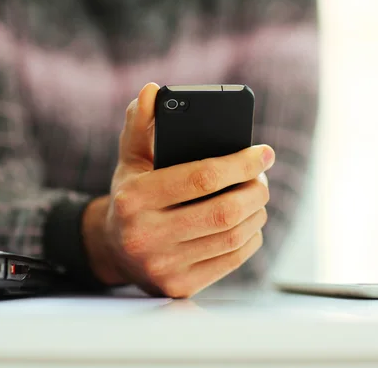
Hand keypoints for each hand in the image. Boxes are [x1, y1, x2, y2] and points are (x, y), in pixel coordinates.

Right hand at [82, 83, 274, 297]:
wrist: (114, 249)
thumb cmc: (130, 195)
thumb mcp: (130, 159)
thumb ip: (141, 123)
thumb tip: (153, 91)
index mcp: (133, 198)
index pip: (200, 178)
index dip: (240, 163)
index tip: (264, 153)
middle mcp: (145, 236)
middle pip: (224, 212)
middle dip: (255, 190)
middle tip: (262, 177)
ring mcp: (163, 266)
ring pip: (233, 237)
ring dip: (257, 213)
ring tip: (257, 196)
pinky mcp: (180, 286)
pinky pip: (232, 260)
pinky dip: (251, 238)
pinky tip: (249, 223)